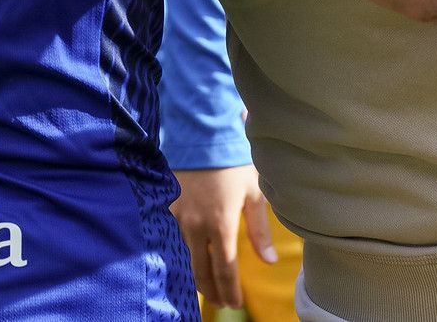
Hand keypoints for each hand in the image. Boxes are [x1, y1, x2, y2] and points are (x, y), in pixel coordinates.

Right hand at [170, 164, 276, 307]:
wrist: (202, 132)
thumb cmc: (234, 160)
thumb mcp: (254, 192)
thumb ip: (259, 230)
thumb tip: (268, 261)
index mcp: (221, 224)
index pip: (225, 270)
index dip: (231, 291)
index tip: (236, 304)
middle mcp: (196, 226)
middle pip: (201, 272)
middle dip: (212, 292)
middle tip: (222, 303)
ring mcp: (179, 217)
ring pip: (187, 256)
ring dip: (198, 274)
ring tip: (209, 286)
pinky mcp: (167, 207)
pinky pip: (175, 238)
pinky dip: (184, 253)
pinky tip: (191, 257)